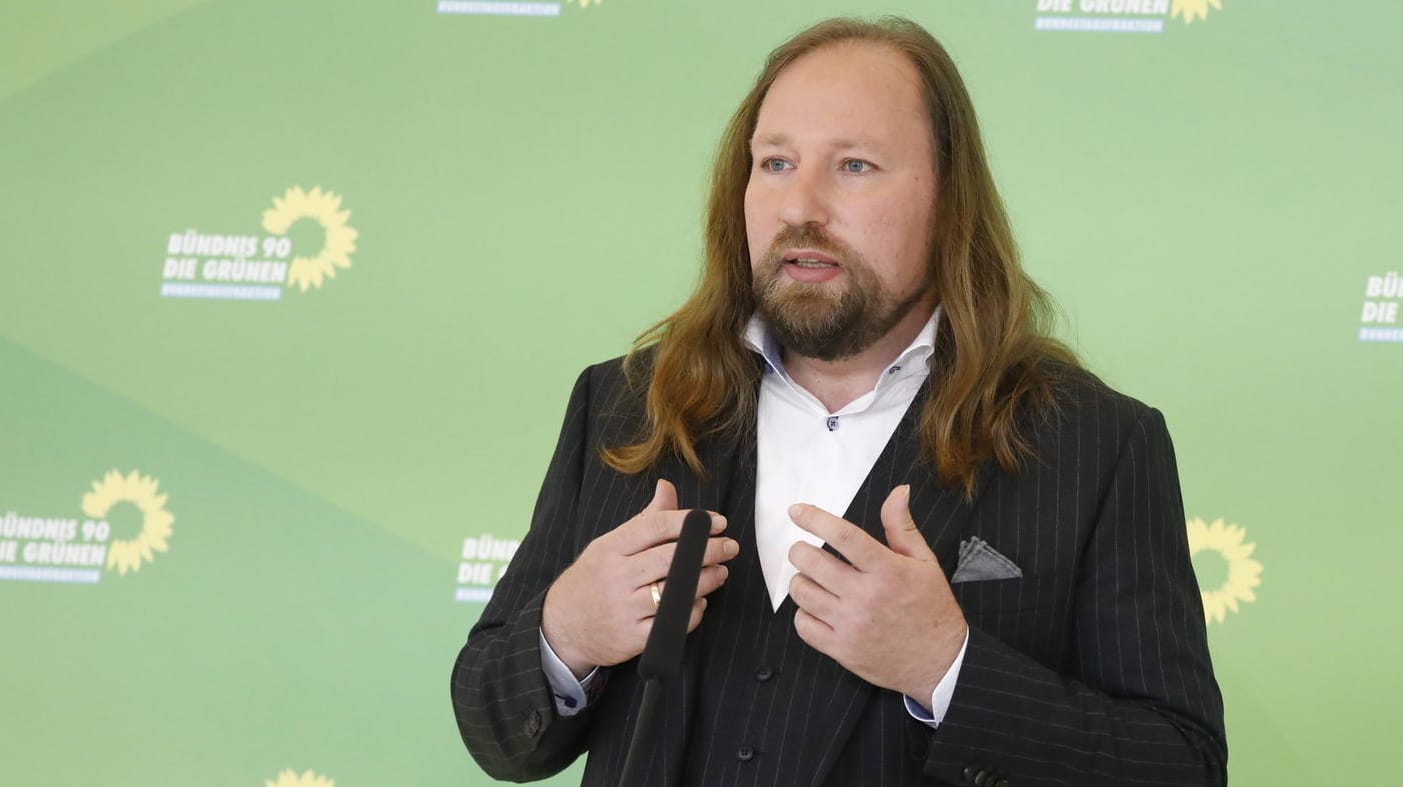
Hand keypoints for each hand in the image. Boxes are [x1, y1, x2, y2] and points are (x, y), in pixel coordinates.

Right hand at [541, 479, 737, 677]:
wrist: (561, 627)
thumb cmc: (592, 580)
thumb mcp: (609, 545)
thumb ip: (644, 520)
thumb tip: (667, 487)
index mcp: (610, 548)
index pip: (656, 526)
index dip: (691, 522)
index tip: (716, 521)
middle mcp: (616, 577)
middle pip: (672, 558)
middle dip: (709, 550)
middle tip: (730, 546)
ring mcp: (624, 609)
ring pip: (677, 591)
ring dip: (707, 580)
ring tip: (721, 571)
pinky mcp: (632, 639)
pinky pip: (673, 623)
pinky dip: (692, 611)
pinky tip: (699, 601)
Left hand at [787, 485, 966, 705]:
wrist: (940, 663)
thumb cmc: (932, 609)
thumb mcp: (925, 563)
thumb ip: (902, 527)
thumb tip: (898, 491)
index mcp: (887, 570)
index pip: (842, 536)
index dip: (814, 519)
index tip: (796, 511)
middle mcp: (866, 596)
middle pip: (812, 562)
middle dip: (799, 550)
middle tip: (804, 551)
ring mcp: (851, 625)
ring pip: (802, 592)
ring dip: (801, 580)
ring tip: (813, 579)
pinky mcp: (841, 650)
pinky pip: (803, 625)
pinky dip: (804, 613)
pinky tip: (817, 608)